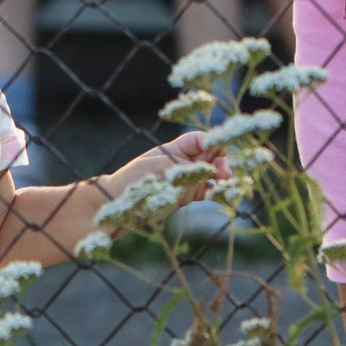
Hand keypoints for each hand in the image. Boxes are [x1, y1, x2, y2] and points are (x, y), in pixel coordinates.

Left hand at [100, 132, 227, 212]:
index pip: (198, 140)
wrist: (119, 205)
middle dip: (220, 161)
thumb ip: (179, 166)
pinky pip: (206, 191)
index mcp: (174, 149)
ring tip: (227, 184)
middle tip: (225, 173)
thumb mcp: (153, 167)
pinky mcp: (186, 196)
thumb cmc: (132, 179)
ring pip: (211, 174)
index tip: (221, 149)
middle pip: (210, 156)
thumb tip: (202, 169)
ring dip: (222, 177)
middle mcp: (183, 162)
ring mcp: (186, 179)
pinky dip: (215, 191)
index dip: (211, 142)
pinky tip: (220, 193)